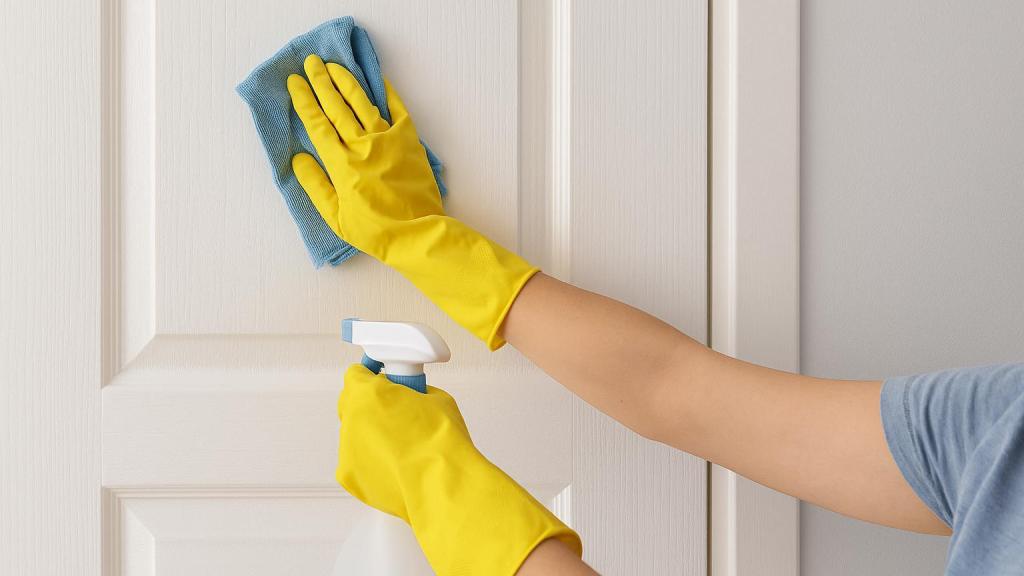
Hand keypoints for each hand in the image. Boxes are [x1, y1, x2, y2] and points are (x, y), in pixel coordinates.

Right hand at [286, 54, 443, 257]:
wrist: (417, 233)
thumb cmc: (374, 230)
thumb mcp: (335, 216)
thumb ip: (315, 185)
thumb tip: (298, 158)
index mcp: (341, 164)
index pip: (317, 124)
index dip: (304, 101)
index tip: (294, 82)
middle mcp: (362, 145)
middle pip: (337, 107)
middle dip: (322, 82)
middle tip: (311, 62)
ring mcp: (388, 140)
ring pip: (363, 103)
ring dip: (347, 82)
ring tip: (335, 66)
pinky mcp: (409, 141)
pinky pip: (397, 110)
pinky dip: (387, 93)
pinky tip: (378, 80)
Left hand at [337, 364, 581, 574]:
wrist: (442, 484)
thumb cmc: (442, 439)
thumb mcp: (436, 398)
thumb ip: (413, 392)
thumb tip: (410, 399)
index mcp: (367, 394)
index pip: (356, 374)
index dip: (372, 376)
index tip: (383, 379)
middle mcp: (350, 421)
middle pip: (352, 404)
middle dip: (370, 404)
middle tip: (396, 411)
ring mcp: (347, 452)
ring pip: (355, 435)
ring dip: (372, 435)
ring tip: (403, 446)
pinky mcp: (351, 479)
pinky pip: (357, 463)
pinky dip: (372, 462)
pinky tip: (396, 466)